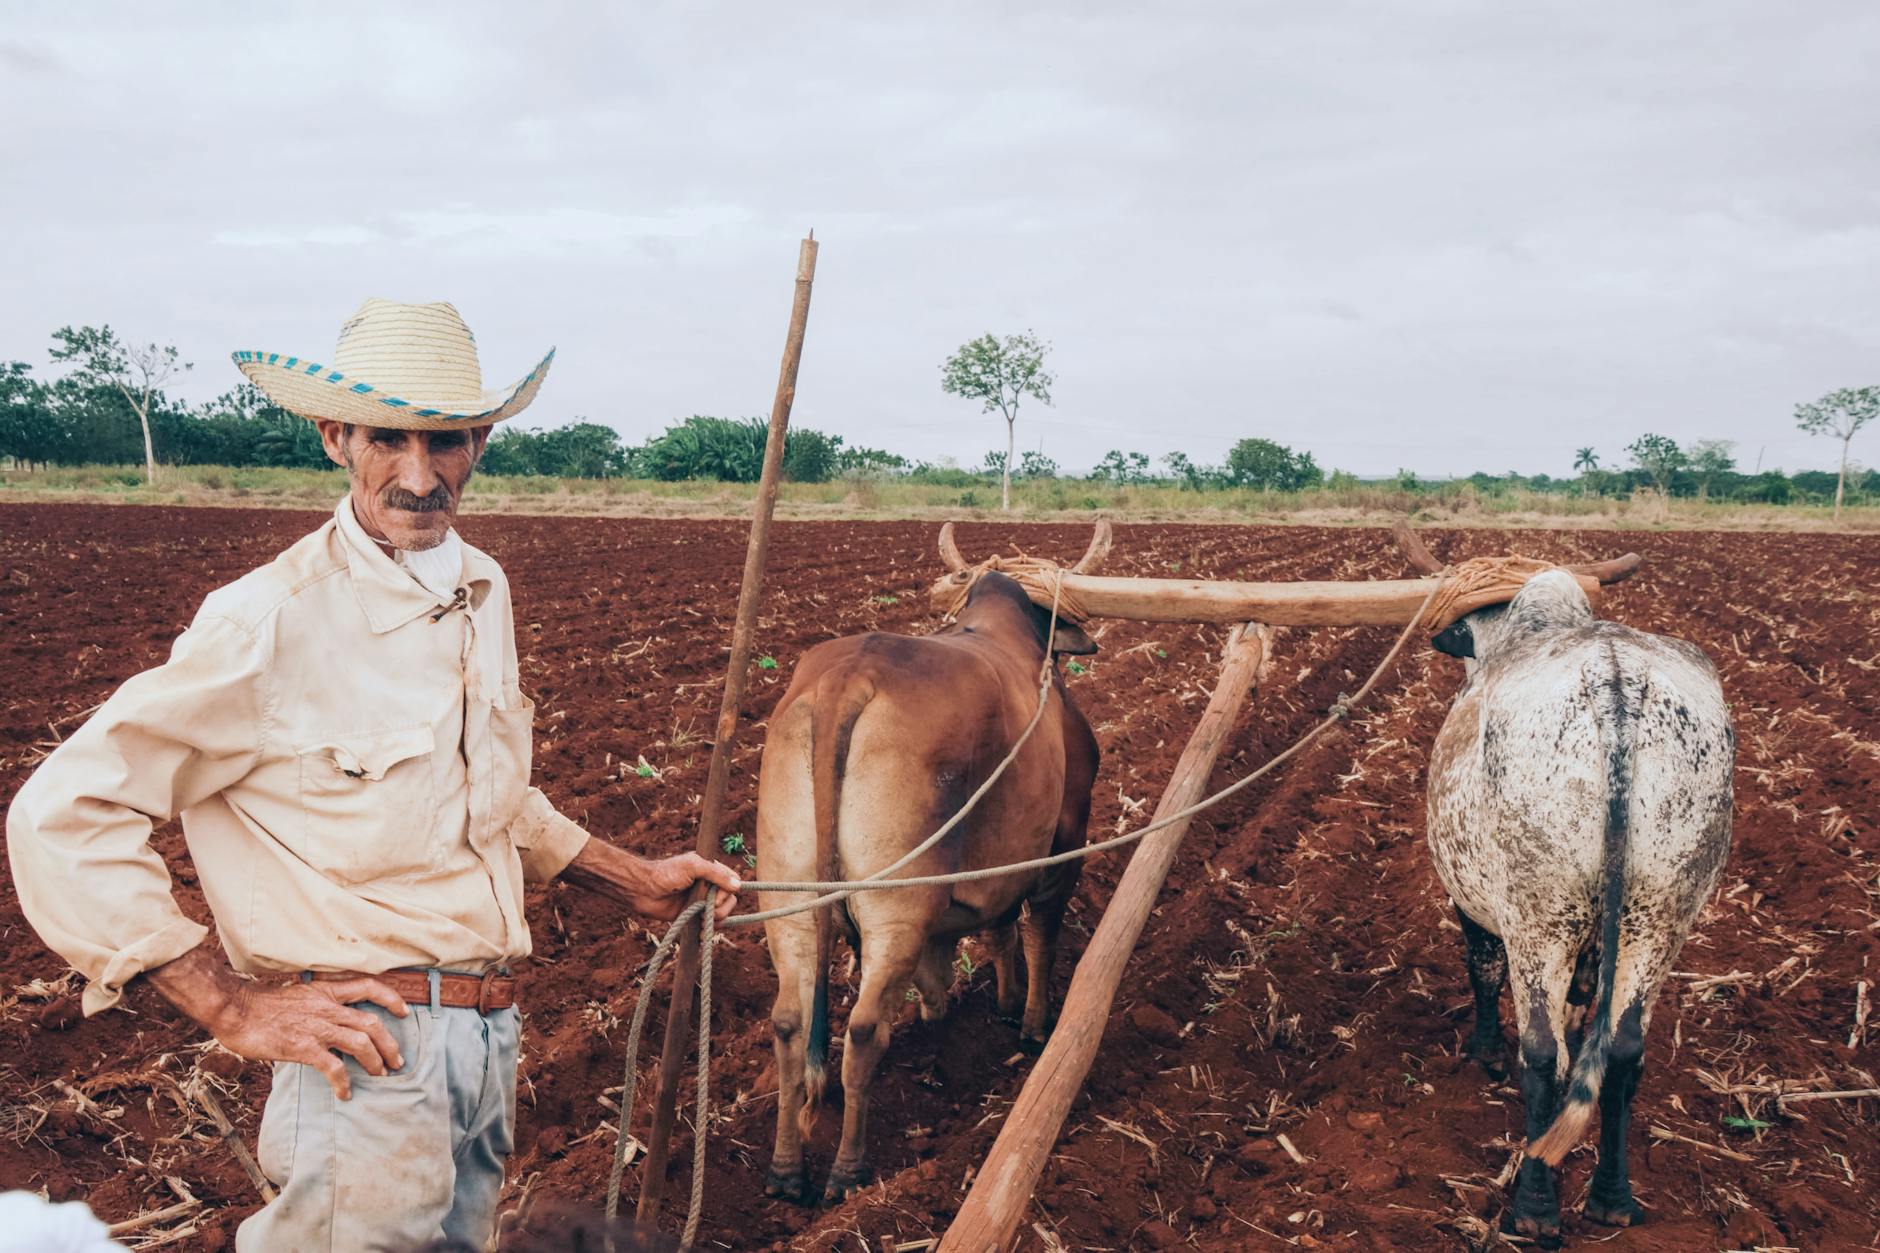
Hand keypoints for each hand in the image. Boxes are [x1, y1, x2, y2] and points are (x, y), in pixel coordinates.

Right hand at [146, 944, 407, 1099]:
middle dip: (390, 1044)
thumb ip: (319, 1006)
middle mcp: (327, 1007)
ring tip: (380, 1075)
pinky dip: (343, 1082)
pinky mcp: (302, 1047)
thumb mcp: (299, 996)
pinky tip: (345, 1093)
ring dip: (376, 1062)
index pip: (369, 987)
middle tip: (397, 1061)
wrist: (235, 1009)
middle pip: (372, 1022)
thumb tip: (333, 1022)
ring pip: (360, 1043)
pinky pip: (333, 1066)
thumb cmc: (262, 1005)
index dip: (391, 998)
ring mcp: (316, 1027)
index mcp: (327, 992)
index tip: (404, 1012)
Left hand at [627, 850, 743, 922]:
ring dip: (715, 920)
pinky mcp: (693, 916)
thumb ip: (716, 874)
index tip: (715, 897)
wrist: (643, 890)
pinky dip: (708, 930)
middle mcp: (708, 886)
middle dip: (721, 908)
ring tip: (701, 920)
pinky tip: (702, 933)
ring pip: (722, 914)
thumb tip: (738, 886)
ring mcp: (701, 902)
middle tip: (707, 909)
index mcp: (710, 870)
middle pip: (730, 900)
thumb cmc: (666, 873)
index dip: (728, 891)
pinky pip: (709, 925)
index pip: (733, 881)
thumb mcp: (693, 866)